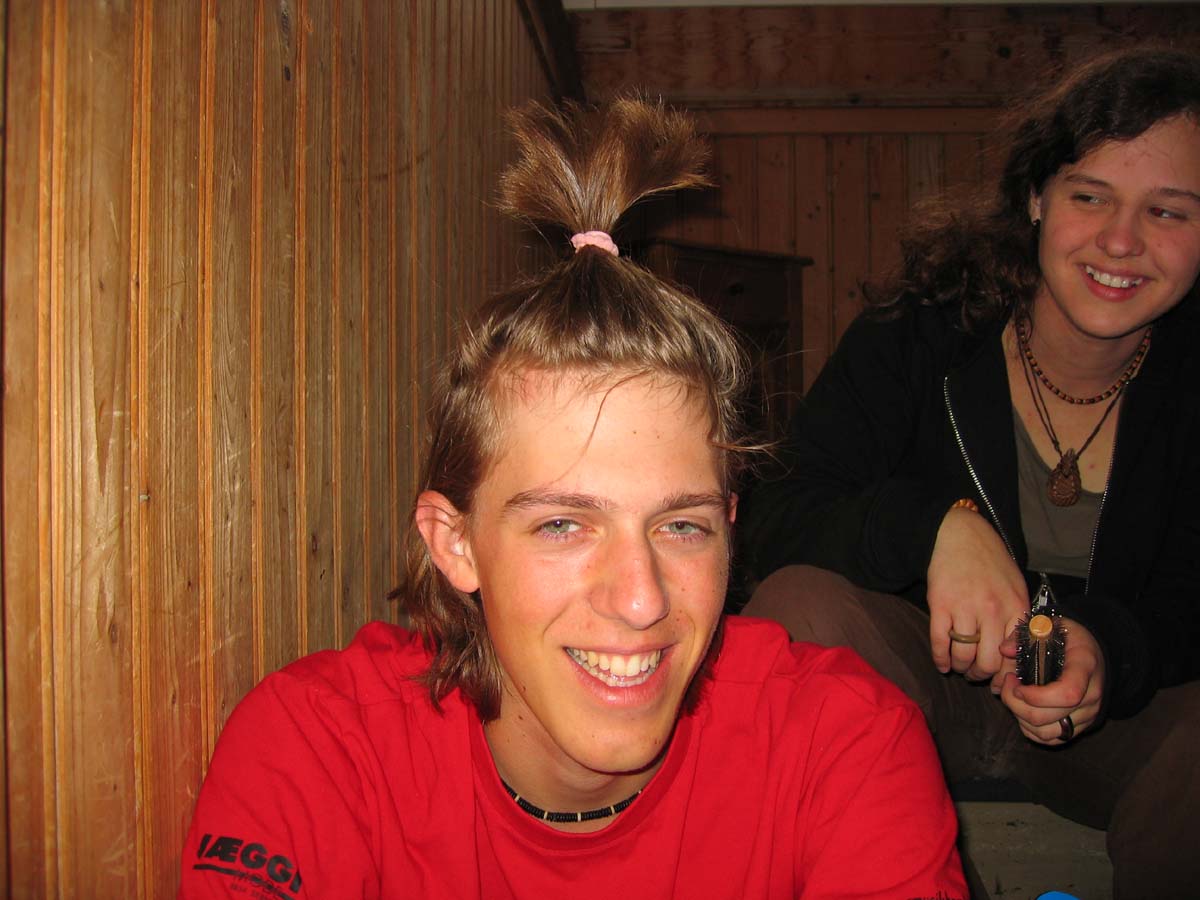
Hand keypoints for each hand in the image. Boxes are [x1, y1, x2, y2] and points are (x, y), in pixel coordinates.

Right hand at [926, 507, 1029, 679]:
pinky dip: (940, 659)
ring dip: (960, 668)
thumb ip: (1018, 620)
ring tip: (959, 667)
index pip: (1014, 655)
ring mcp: (965, 608)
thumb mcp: (1015, 588)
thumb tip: (1013, 656)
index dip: (1006, 675)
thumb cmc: (990, 562)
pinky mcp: (940, 605)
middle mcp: (992, 610)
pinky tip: (942, 663)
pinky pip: (940, 643)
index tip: (1000, 683)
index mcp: (1015, 607)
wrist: (960, 535)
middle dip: (981, 675)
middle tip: (976, 675)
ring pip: (964, 656)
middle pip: (988, 662)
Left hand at [998, 619, 1104, 744]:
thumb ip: (1024, 634)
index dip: (1036, 696)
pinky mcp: (1080, 726)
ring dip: (1020, 718)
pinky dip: (1030, 729)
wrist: (1095, 652)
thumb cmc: (1068, 638)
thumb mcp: (1049, 625)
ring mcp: (1087, 714)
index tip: (1015, 682)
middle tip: (1007, 683)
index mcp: (1085, 667)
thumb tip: (1005, 650)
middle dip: (1015, 704)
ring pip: (1046, 733)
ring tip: (1014, 696)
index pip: (1067, 694)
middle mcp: (1091, 696)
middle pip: (1047, 718)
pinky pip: (1050, 739)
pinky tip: (1023, 708)